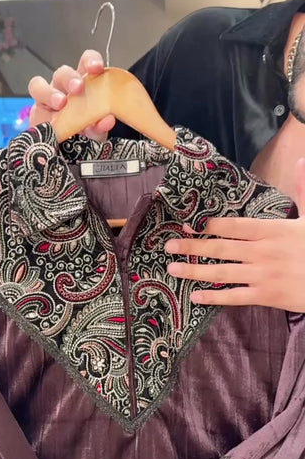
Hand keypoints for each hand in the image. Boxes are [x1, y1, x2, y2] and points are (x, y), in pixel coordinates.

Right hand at [28, 50, 115, 140]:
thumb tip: (108, 119)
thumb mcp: (96, 129)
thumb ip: (101, 124)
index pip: (85, 63)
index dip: (90, 61)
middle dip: (70, 78)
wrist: (72, 152)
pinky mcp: (35, 115)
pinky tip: (51, 125)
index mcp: (82, 82)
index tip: (97, 68)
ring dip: (50, 93)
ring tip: (60, 104)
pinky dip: (42, 117)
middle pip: (62, 73)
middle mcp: (62, 87)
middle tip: (78, 88)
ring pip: (39, 86)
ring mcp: (46, 99)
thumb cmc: (86, 132)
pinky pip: (34, 111)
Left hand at [165, 159, 304, 311]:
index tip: (188, 223)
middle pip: (221, 248)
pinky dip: (214, 297)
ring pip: (222, 272)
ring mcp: (263, 275)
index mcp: (273, 230)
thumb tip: (302, 161)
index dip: (209, 225)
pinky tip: (196, 297)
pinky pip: (235, 296)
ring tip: (173, 269)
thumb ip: (304, 190)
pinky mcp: (267, 295)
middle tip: (168, 246)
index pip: (234, 226)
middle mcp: (263, 252)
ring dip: (195, 271)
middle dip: (192, 246)